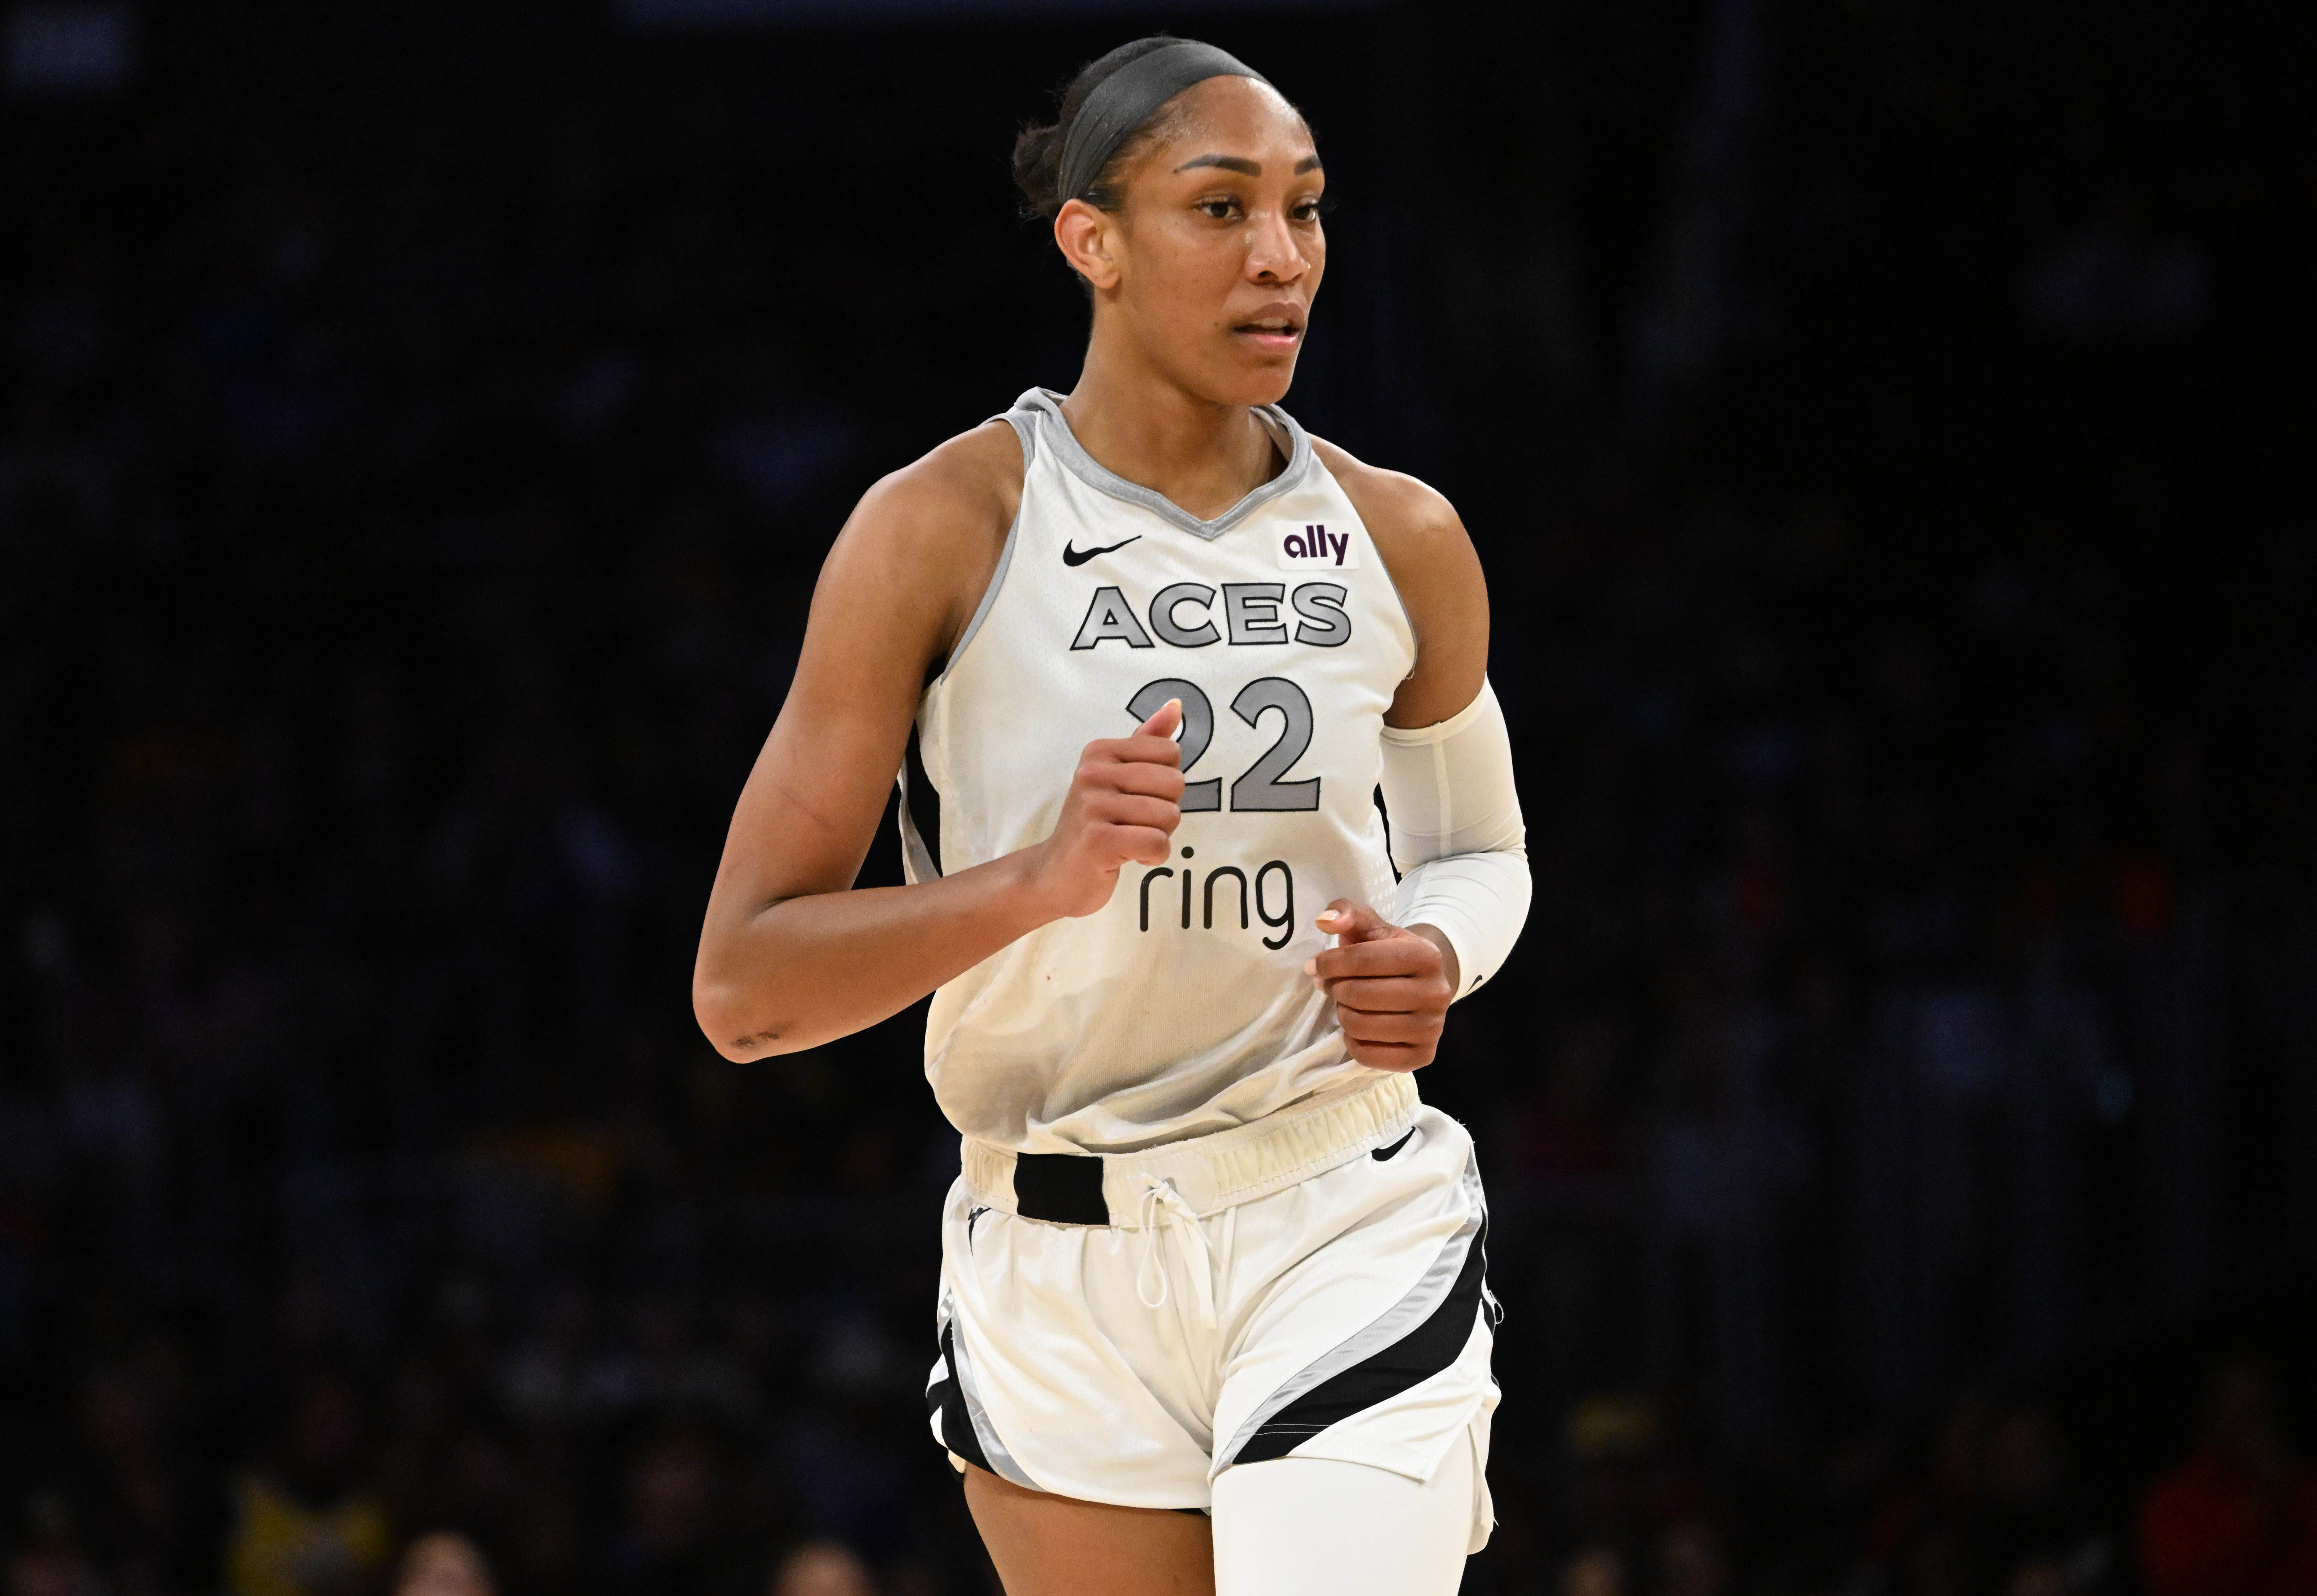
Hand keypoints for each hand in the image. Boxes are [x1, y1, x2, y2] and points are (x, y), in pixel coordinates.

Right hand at [1023, 699, 1186, 917]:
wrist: (1055, 875)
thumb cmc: (1095, 825)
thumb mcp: (1117, 777)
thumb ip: (1147, 742)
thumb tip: (1176, 705)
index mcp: (1099, 751)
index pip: (1170, 752)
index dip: (1166, 783)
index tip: (1137, 798)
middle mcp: (1092, 773)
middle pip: (1174, 783)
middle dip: (1166, 811)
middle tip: (1135, 823)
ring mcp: (1092, 806)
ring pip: (1169, 816)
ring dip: (1159, 836)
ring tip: (1130, 840)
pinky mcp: (1097, 841)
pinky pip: (1157, 843)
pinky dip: (1153, 857)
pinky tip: (1130, 857)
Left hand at [1305, 900, 1456, 1070]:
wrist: (1422, 983)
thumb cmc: (1389, 953)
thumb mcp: (1372, 927)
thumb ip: (1347, 913)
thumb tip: (1325, 920)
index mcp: (1425, 955)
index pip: (1361, 960)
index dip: (1328, 963)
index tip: (1314, 966)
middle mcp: (1437, 993)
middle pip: (1359, 995)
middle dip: (1335, 989)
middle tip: (1331, 986)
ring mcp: (1432, 1028)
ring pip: (1361, 1026)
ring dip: (1342, 1014)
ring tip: (1346, 1004)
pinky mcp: (1423, 1056)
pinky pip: (1369, 1056)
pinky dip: (1353, 1042)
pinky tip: (1357, 1028)